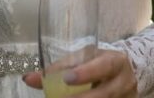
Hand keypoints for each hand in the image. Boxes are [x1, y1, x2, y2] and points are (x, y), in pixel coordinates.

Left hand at [22, 49, 137, 96]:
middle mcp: (125, 81)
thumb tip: (28, 79)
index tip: (67, 79)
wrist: (126, 73)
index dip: (86, 73)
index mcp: (116, 61)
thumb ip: (59, 68)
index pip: (103, 66)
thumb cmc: (99, 63)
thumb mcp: (84, 59)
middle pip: (104, 94)